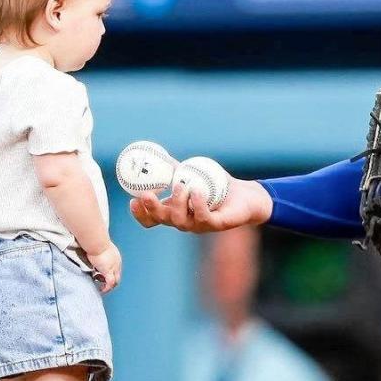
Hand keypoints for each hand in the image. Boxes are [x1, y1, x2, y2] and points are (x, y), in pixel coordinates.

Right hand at [87, 241, 121, 292]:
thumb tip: (88, 252)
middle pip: (117, 276)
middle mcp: (117, 263)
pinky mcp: (108, 271)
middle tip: (101, 283)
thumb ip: (96, 252)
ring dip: (108, 286)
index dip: (109, 274)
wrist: (96, 242)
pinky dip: (106, 288)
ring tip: (101, 288)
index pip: (115, 268)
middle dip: (110, 281)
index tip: (101, 276)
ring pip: (115, 281)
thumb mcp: (98, 248)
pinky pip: (110, 283)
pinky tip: (101, 290)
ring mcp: (114, 267)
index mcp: (115, 257)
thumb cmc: (95, 242)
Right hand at [130, 177, 272, 233]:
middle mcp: (185, 222)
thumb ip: (175, 168)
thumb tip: (155, 155)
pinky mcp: (217, 224)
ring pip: (181, 221)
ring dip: (176, 203)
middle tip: (147, 195)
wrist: (246, 196)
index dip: (141, 213)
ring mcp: (200, 225)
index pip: (152, 220)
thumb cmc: (218, 186)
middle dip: (152, 209)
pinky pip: (204, 218)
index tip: (133, 199)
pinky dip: (198, 204)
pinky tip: (197, 191)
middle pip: (163, 220)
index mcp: (176, 213)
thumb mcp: (193, 174)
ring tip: (180, 186)